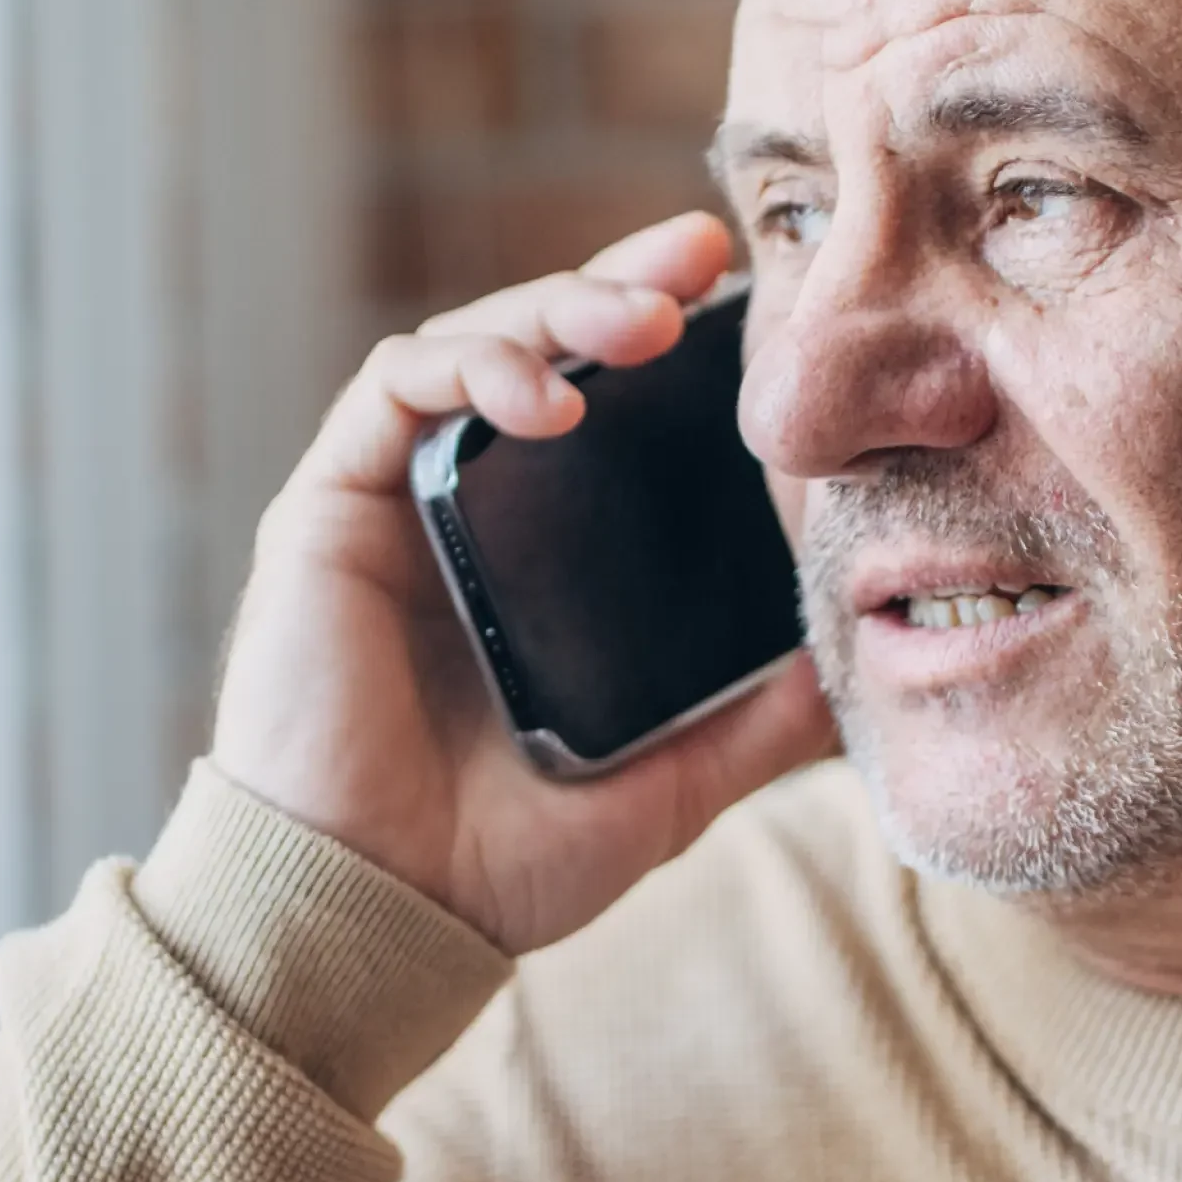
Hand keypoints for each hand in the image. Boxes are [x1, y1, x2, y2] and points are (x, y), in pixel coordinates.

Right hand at [212, 211, 835, 953]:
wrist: (378, 918)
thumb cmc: (495, 867)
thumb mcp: (667, 789)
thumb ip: (752, 727)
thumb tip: (853, 669)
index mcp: (532, 560)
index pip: (601, 412)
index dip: (662, 339)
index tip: (745, 297)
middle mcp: (460, 514)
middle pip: (538, 351)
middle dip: (616, 289)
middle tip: (700, 264)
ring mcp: (392, 504)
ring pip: (469, 346)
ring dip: (554, 312)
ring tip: (641, 326)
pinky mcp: (328, 508)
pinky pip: (394, 390)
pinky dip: (471, 368)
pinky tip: (550, 399)